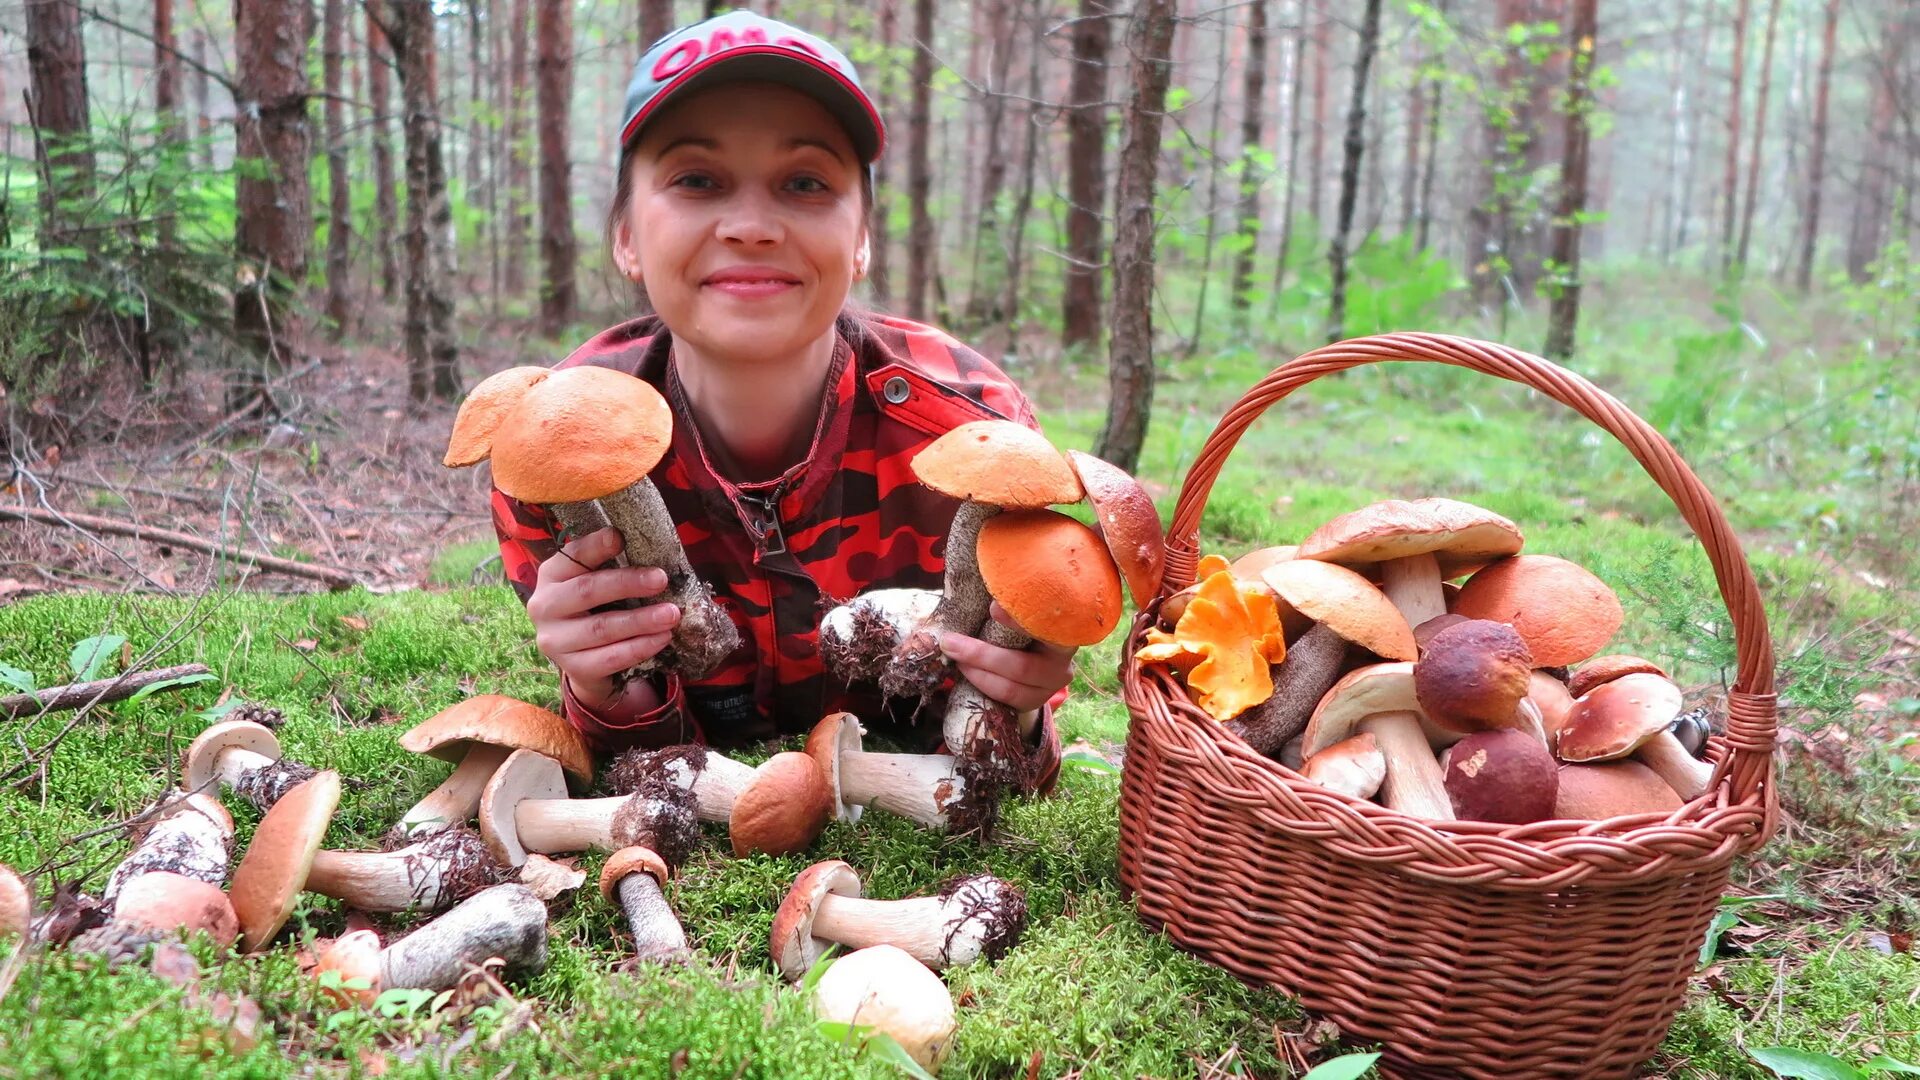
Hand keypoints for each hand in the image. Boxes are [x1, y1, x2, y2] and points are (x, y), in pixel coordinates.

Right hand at [524, 527, 679, 708]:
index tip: (619, 537)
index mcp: (552, 575)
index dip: (595, 546)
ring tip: (671, 614)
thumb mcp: (596, 583)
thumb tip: (651, 553)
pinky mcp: (573, 667)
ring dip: (641, 620)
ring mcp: (555, 640)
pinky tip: (662, 638)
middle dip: (627, 584)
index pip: (573, 556)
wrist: (584, 660)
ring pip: (601, 628)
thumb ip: (611, 566)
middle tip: (661, 579)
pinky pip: (611, 658)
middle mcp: (545, 606)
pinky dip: (640, 648)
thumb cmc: (595, 609)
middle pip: (587, 591)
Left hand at [939, 602, 1074, 712]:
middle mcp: (1064, 660)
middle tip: (949, 641)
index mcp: (1065, 629)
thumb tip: (987, 574)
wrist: (1036, 653)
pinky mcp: (1037, 700)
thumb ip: (1013, 597)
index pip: (1047, 627)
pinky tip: (965, 669)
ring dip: (976, 671)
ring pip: (1011, 685)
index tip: (992, 608)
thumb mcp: (1023, 606)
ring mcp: (1052, 684)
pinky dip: (982, 683)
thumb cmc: (1023, 620)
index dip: (1019, 621)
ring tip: (953, 655)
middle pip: (1022, 665)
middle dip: (980, 654)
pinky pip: (1007, 698)